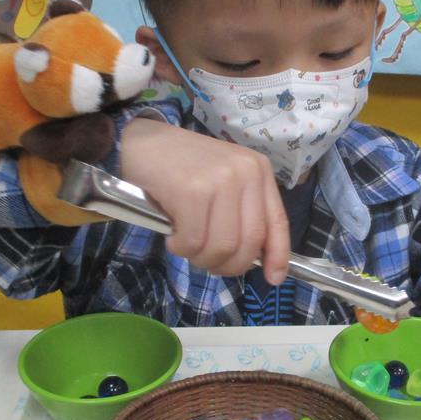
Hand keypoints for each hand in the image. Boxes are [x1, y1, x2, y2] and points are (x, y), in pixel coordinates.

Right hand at [119, 117, 289, 282]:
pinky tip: (172, 236)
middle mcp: (246, 173)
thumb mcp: (224, 181)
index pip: (277, 222)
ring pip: (222, 247)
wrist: (142, 141)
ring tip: (185, 245)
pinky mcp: (192, 191)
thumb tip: (261, 260)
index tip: (274, 278)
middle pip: (249, 243)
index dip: (278, 256)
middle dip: (229, 265)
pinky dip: (181, 248)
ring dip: (201, 258)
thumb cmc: (182, 166)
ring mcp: (220, 180)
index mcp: (258, 171)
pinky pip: (193, 241)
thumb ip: (243, 212)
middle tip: (208, 262)